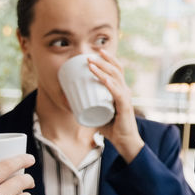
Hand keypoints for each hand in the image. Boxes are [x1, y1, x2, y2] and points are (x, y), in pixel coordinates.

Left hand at [87, 48, 143, 162]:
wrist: (125, 141)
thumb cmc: (112, 128)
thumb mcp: (97, 114)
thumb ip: (87, 107)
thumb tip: (68, 101)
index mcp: (120, 90)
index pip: (117, 71)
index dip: (109, 60)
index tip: (98, 52)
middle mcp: (125, 91)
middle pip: (116, 70)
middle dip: (103, 60)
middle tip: (90, 55)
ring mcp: (125, 98)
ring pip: (115, 78)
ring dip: (102, 69)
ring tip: (91, 63)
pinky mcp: (125, 106)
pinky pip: (117, 92)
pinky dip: (110, 84)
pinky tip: (103, 79)